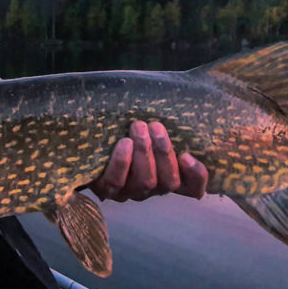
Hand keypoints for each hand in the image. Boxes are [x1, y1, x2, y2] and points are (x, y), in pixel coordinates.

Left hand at [91, 121, 207, 201]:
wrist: (90, 142)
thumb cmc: (127, 131)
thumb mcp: (149, 129)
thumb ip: (163, 126)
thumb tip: (184, 96)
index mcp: (167, 176)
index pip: (192, 188)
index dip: (197, 176)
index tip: (187, 154)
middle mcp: (152, 189)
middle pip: (168, 182)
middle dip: (163, 152)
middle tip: (156, 126)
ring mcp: (129, 192)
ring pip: (145, 182)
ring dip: (144, 153)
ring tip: (138, 128)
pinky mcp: (106, 190)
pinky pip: (116, 181)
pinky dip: (122, 162)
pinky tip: (124, 143)